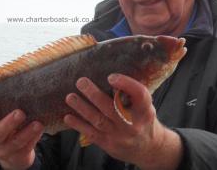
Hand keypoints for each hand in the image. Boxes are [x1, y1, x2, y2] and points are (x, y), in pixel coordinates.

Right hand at [0, 101, 43, 169]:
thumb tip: (7, 72)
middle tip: (20, 113)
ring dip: (26, 132)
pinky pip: (25, 148)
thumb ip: (1, 97)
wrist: (14, 150)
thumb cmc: (6, 121)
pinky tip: (40, 128)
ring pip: (14, 142)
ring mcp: (3, 150)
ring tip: (37, 124)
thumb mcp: (0, 111)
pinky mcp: (16, 157)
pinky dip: (34, 138)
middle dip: (8, 123)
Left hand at [64, 74, 182, 169]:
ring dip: (82, 108)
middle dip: (94, 94)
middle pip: (113, 109)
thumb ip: (131, 91)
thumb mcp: (144, 105)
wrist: (149, 149)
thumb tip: (109, 68)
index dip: (126, 84)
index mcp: (145, 110)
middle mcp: (133, 124)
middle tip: (81, 81)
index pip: (139, 95)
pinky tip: (68, 117)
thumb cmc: (142, 119)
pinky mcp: (108, 144)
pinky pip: (91, 134)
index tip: (111, 76)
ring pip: (99, 120)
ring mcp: (120, 136)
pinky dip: (78, 125)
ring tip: (70, 97)